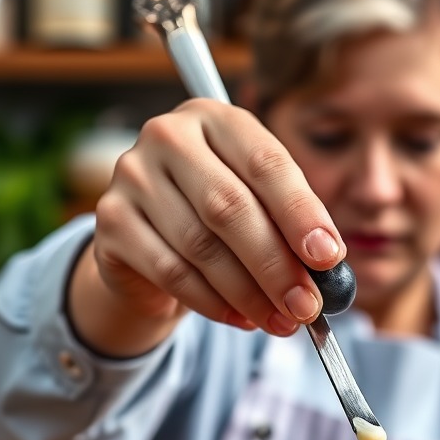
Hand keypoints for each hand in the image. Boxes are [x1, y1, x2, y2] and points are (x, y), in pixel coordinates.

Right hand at [89, 98, 344, 335]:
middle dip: (276, 266)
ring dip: (249, 294)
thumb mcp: (260, 205)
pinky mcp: (110, 223)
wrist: (151, 239)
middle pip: (229, 207)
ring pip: (200, 246)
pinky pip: (171, 272)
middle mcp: (168, 136)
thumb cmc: (220, 217)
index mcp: (216, 118)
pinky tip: (243, 318)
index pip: (265, 163)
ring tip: (282, 321)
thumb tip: (328, 270)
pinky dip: (213, 303)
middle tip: (307, 306)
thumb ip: (291, 227)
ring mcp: (132, 177)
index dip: (301, 213)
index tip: (329, 258)